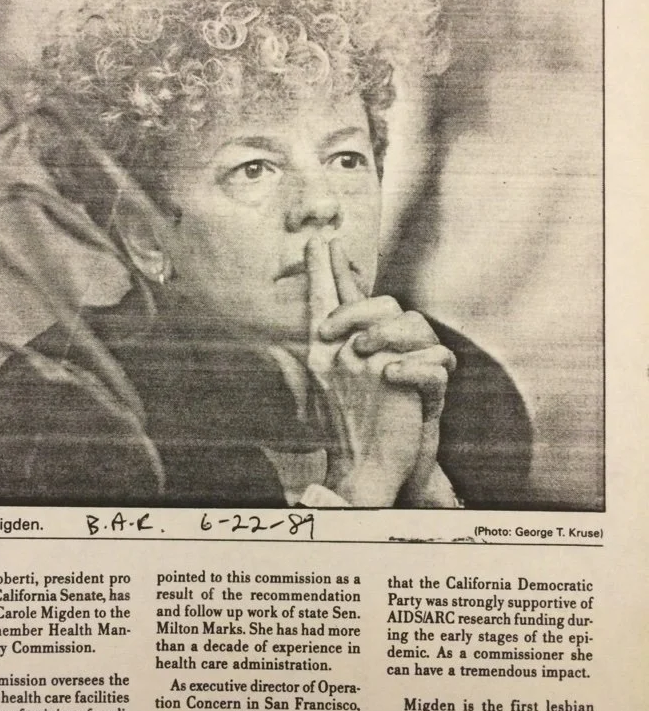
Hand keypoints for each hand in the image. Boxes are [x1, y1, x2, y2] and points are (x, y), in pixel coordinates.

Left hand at [316, 240, 457, 506]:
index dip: (334, 270)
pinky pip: (437, 368)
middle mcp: (388, 349)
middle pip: (386, 304)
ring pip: (418, 327)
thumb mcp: (324, 393)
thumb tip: (273, 348)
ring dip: (388, 334)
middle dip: (359, 311)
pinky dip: (412, 369)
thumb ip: (304, 364)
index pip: (348, 297)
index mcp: (359, 343)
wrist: (379, 468)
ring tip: (361, 353)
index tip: (321, 242)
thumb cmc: (354, 425)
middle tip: (331, 335)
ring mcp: (412, 368)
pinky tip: (388, 375)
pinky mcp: (431, 395)